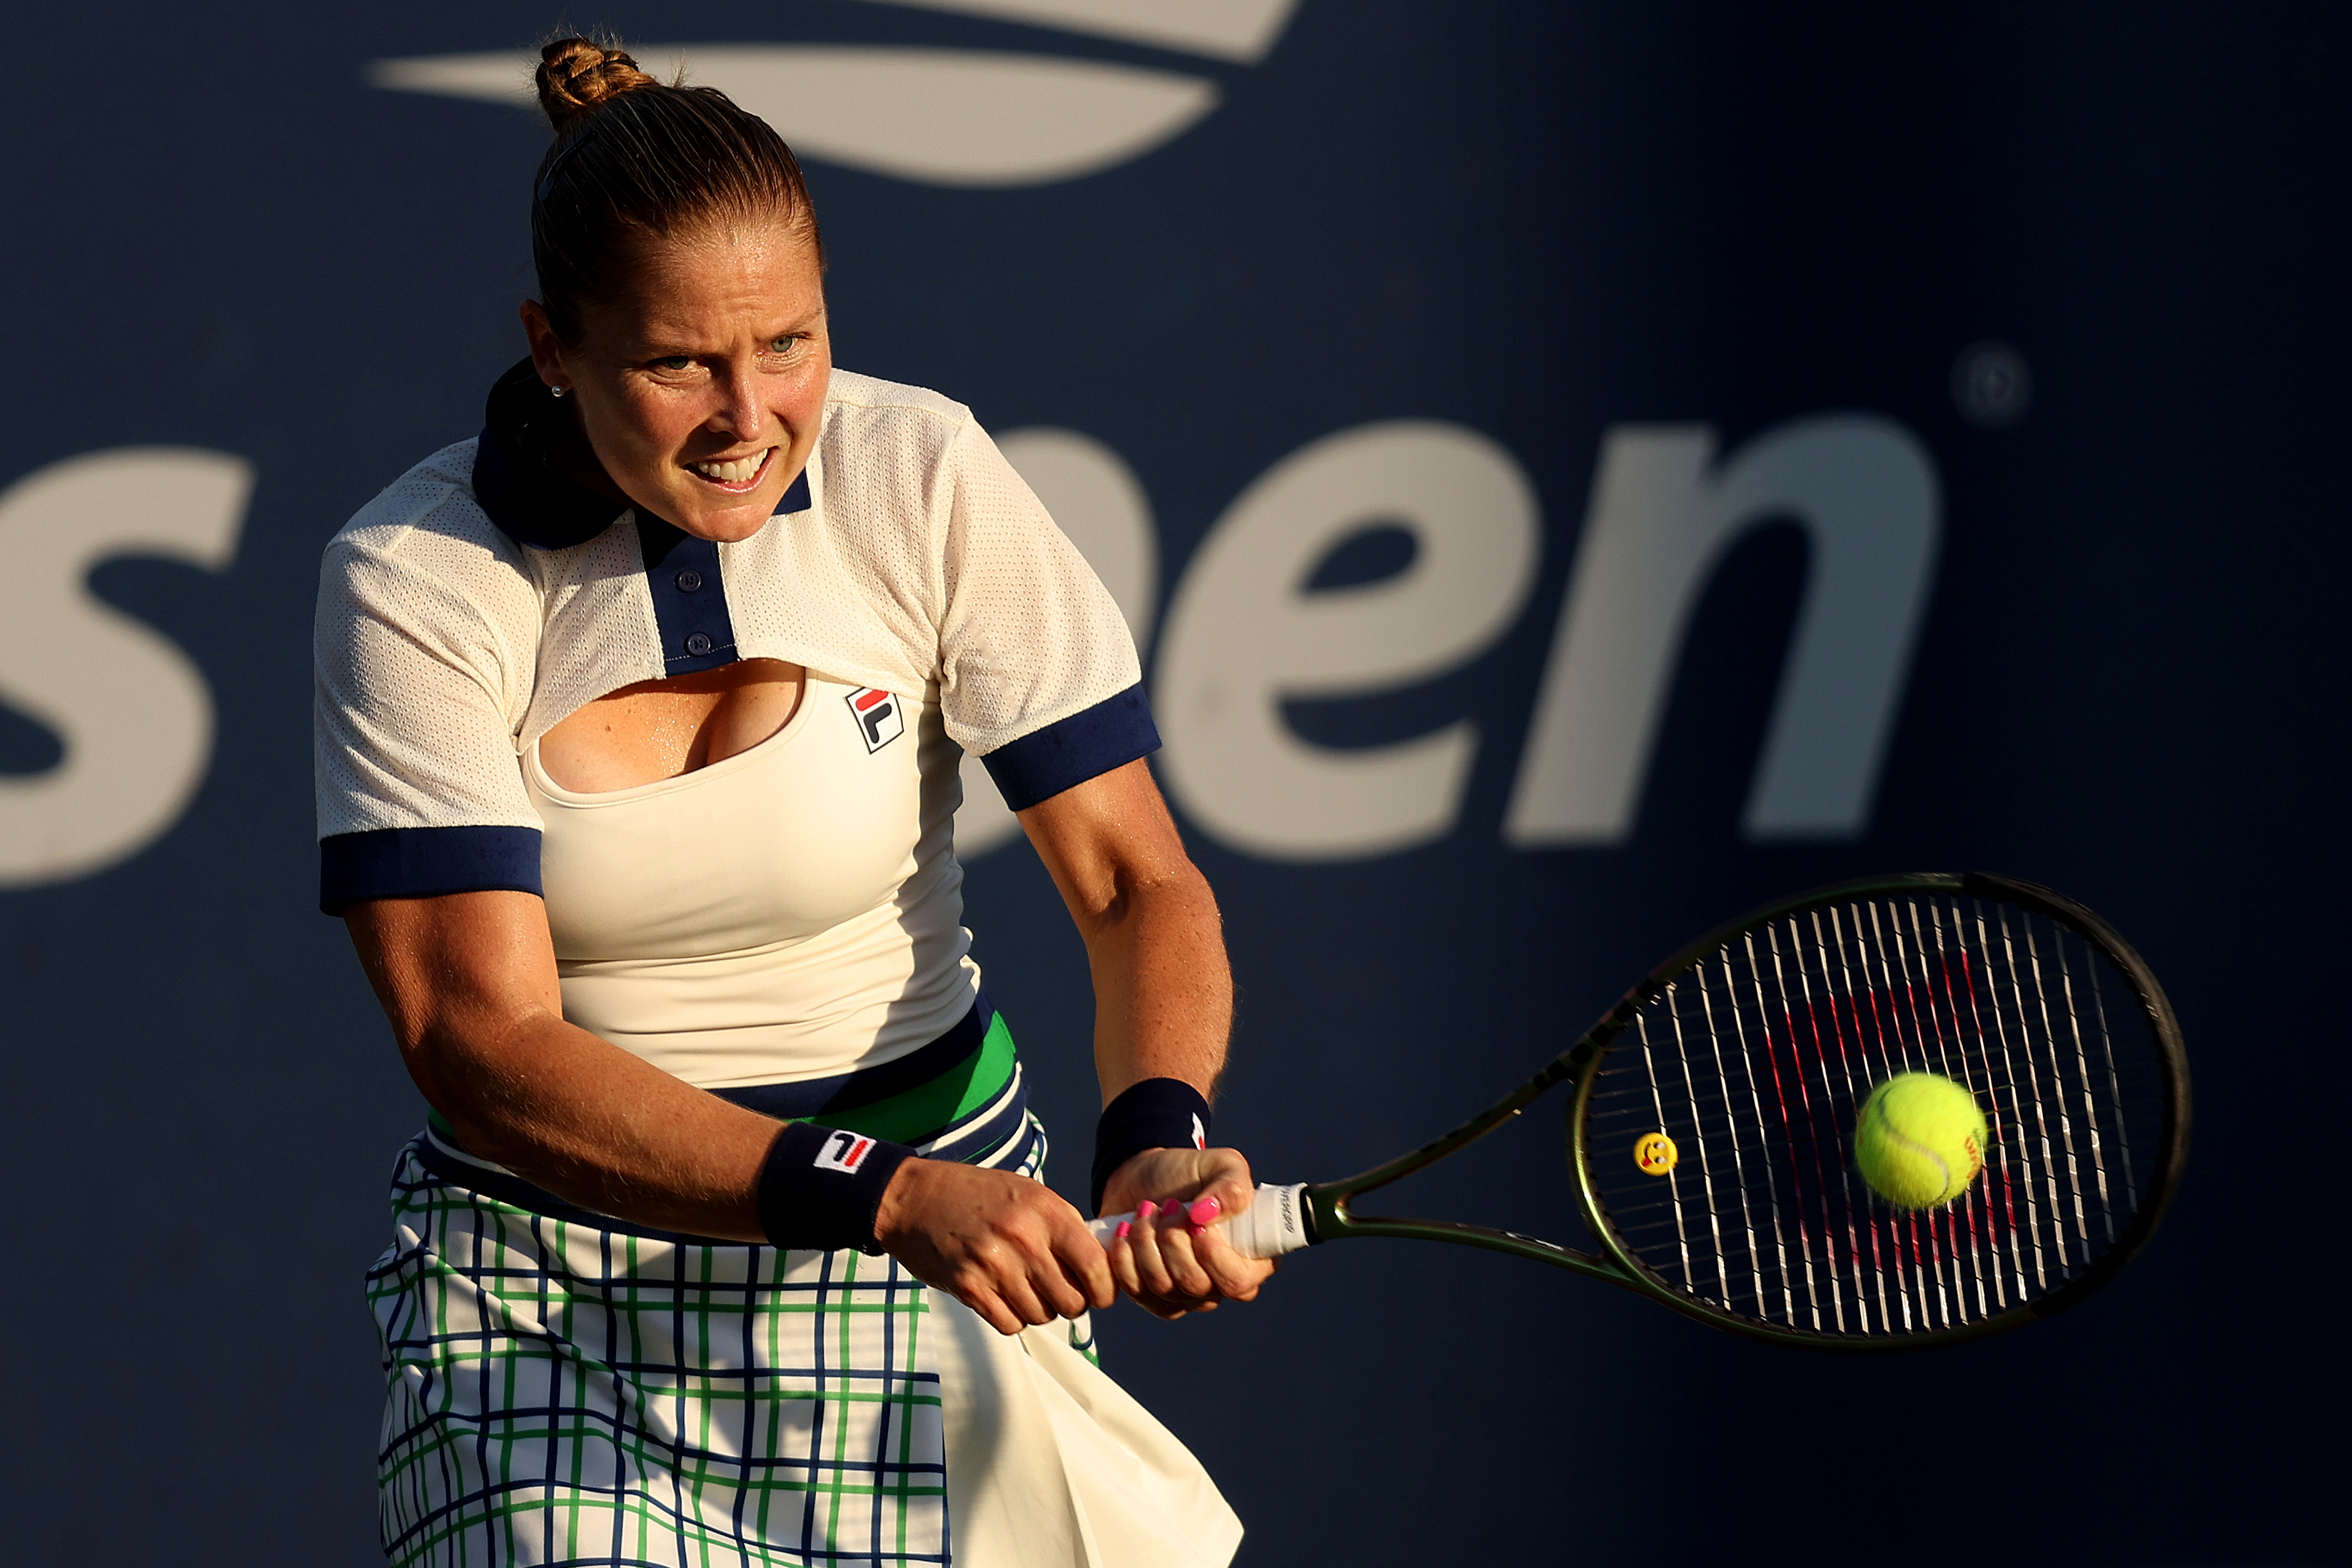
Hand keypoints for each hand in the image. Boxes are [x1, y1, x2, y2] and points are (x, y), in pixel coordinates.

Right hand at [874, 1158, 1113, 1335]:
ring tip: (1026, 1289)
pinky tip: (1004, 1298)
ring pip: (1041, 1316)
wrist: (915, 1199)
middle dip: (1072, 1304)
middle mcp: (1023, 1239)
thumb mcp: (1028, 1193)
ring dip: (1039, 1310)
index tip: (1099, 1293)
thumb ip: (1064, 1225)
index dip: (1105, 1289)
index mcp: (1046, 1212)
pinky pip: (1009, 1324)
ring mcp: (994, 1265)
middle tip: (1060, 1293)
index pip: (1095, 1266)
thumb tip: (1100, 1265)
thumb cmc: (977, 1195)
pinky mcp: (968, 1288)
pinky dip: (1012, 1318)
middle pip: (1072, 1302)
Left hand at [1099, 1147, 1277, 1319]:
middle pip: (1195, 1286)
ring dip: (1146, 1243)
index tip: (1194, 1221)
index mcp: (1250, 1259)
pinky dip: (1123, 1259)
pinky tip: (1124, 1230)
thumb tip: (1208, 1214)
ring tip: (1144, 1210)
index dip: (1213, 1255)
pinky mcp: (1151, 1297)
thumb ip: (1231, 1186)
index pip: (1237, 1282)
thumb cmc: (1189, 1173)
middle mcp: (1219, 1284)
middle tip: (1166, 1204)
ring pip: (1162, 1289)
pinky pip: (1136, 1292)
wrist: (1143, 1178)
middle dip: (1173, 1240)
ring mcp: (1185, 1296)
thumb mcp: (1220, 1165)